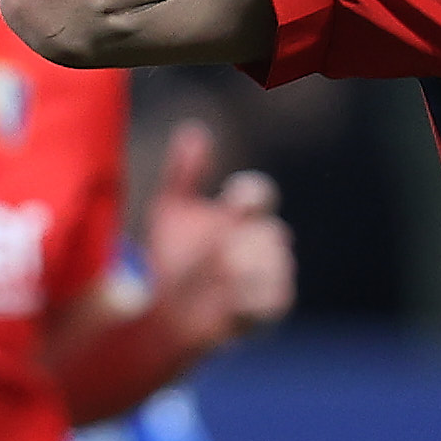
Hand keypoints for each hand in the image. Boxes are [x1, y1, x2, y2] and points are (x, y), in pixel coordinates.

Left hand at [139, 120, 292, 354]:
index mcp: (241, 211)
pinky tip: (228, 301)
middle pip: (274, 233)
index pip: (258, 193)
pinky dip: (253, 298)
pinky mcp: (269, 305)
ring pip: (276, 264)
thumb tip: (195, 131)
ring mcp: (269, 273)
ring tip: (218, 278)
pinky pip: (275, 297)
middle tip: (219, 253)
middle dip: (246, 243)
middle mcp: (261, 239)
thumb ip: (183, 173)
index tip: (234, 204)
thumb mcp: (170, 210)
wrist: (164, 309)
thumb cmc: (170, 255)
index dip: (250, 196)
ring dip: (247, 270)